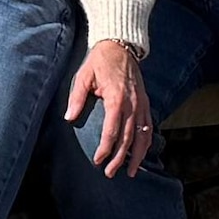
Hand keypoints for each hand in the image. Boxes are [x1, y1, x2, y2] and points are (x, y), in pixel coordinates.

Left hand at [68, 40, 154, 177]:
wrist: (120, 45)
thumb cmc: (99, 61)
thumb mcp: (83, 76)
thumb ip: (76, 98)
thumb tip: (68, 118)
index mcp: (116, 99)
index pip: (112, 131)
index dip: (105, 149)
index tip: (98, 161)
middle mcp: (132, 104)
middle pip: (128, 138)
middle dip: (119, 159)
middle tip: (110, 173)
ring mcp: (142, 104)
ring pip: (143, 136)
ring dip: (137, 156)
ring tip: (131, 172)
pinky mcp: (146, 103)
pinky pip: (149, 127)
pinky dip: (146, 142)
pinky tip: (141, 154)